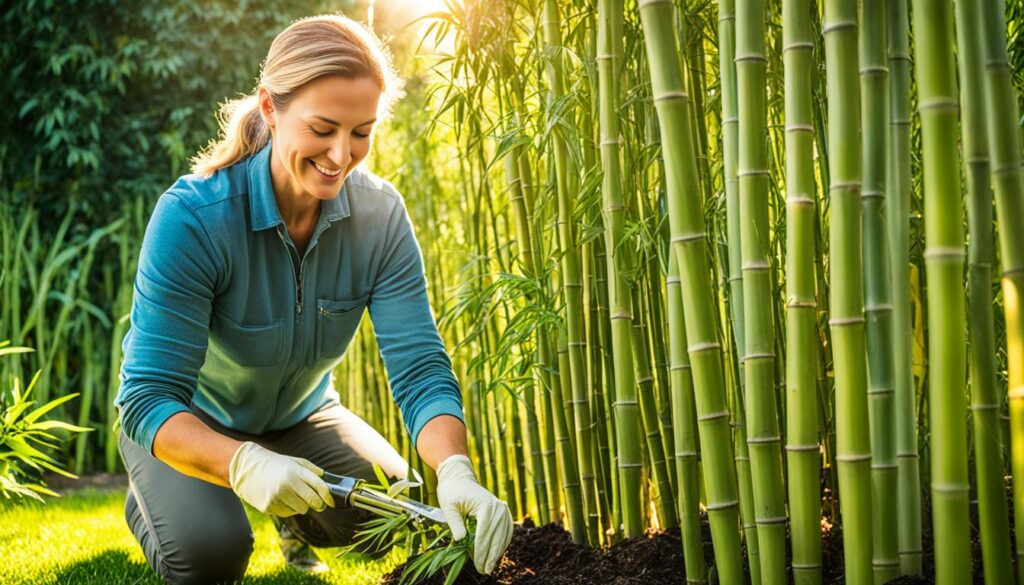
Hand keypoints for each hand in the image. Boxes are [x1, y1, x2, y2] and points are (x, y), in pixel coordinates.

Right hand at [228, 441, 334, 516]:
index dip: (328, 497)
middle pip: (313, 501)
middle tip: (319, 504)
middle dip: (318, 504)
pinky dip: (289, 508)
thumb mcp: (293, 461)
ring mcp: (277, 496)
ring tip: (293, 496)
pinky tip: (281, 499)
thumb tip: (326, 480)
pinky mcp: (268, 506)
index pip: (319, 487)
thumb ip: (311, 470)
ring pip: (301, 509)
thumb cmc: (274, 463)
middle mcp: (288, 484)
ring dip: (301, 506)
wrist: (246, 468)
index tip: (331, 502)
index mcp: (296, 471)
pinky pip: (287, 513)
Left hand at [435, 454, 513, 573]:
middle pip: (496, 537)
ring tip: (490, 566)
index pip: (484, 535)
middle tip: (484, 571)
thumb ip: (455, 523)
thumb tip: (461, 540)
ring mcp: (502, 508)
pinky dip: (502, 542)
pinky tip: (497, 553)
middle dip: (490, 556)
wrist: (459, 477)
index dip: (481, 552)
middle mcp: (498, 507)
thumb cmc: (452, 491)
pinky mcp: (502, 510)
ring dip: (497, 552)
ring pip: (504, 535)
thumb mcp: (449, 507)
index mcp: (486, 506)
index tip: (477, 565)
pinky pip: (506, 530)